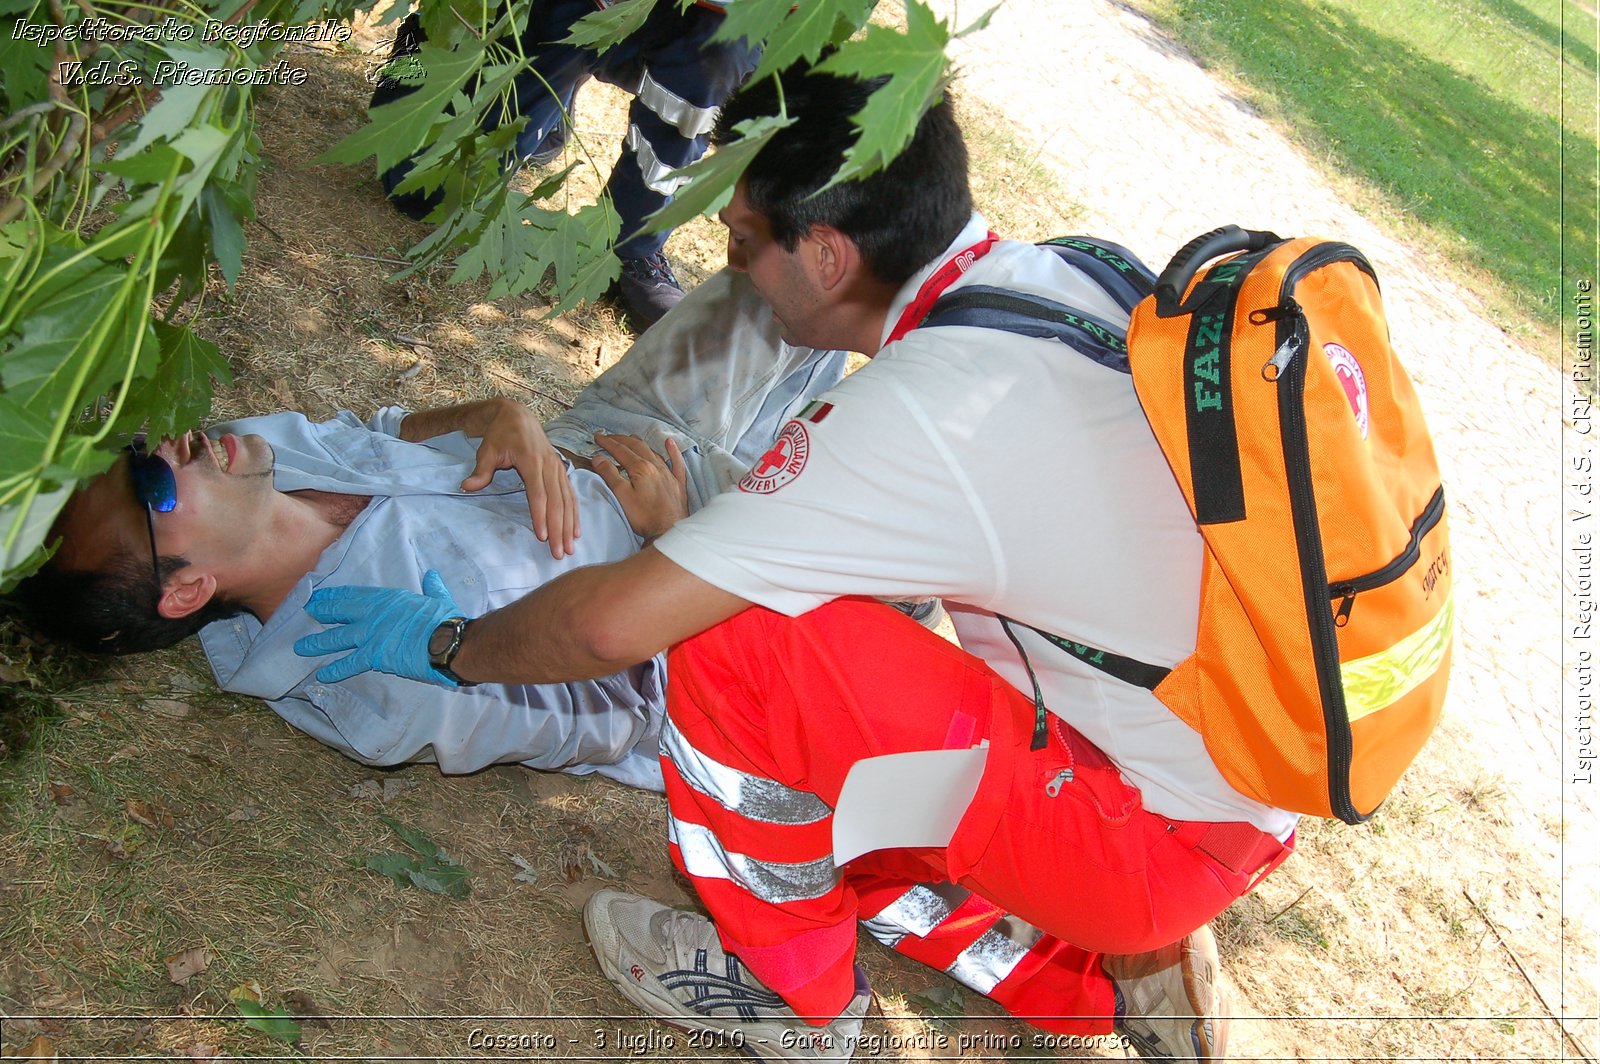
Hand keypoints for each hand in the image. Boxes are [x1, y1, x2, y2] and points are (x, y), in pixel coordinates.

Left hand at [294, 569, 464, 685]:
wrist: (446, 642)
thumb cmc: (445, 620)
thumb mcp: (439, 598)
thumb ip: (432, 587)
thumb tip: (432, 575)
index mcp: (388, 599)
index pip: (354, 595)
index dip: (335, 595)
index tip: (321, 595)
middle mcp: (373, 614)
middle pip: (339, 612)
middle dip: (321, 612)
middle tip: (305, 612)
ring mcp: (370, 635)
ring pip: (336, 638)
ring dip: (317, 643)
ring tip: (300, 647)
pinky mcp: (373, 656)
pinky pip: (349, 663)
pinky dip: (335, 670)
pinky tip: (322, 675)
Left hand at [462, 399, 578, 558]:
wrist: (517, 415)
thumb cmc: (501, 434)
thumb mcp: (487, 449)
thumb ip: (481, 470)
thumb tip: (466, 487)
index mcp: (532, 460)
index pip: (538, 493)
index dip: (541, 515)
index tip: (542, 536)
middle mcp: (549, 465)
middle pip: (556, 502)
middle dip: (559, 529)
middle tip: (559, 552)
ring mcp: (557, 468)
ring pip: (566, 501)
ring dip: (569, 525)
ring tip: (570, 547)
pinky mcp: (561, 471)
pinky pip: (570, 495)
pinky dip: (574, 514)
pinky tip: (576, 530)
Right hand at [590, 433, 688, 540]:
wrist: (668, 531)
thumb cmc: (644, 517)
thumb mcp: (621, 495)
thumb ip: (610, 475)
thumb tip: (598, 458)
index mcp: (640, 468)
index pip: (621, 450)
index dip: (608, 443)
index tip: (598, 437)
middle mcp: (656, 466)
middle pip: (636, 447)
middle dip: (621, 440)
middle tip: (609, 437)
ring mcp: (668, 474)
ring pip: (653, 452)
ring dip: (640, 444)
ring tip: (630, 439)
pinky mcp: (678, 483)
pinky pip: (676, 462)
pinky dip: (672, 451)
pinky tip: (669, 442)